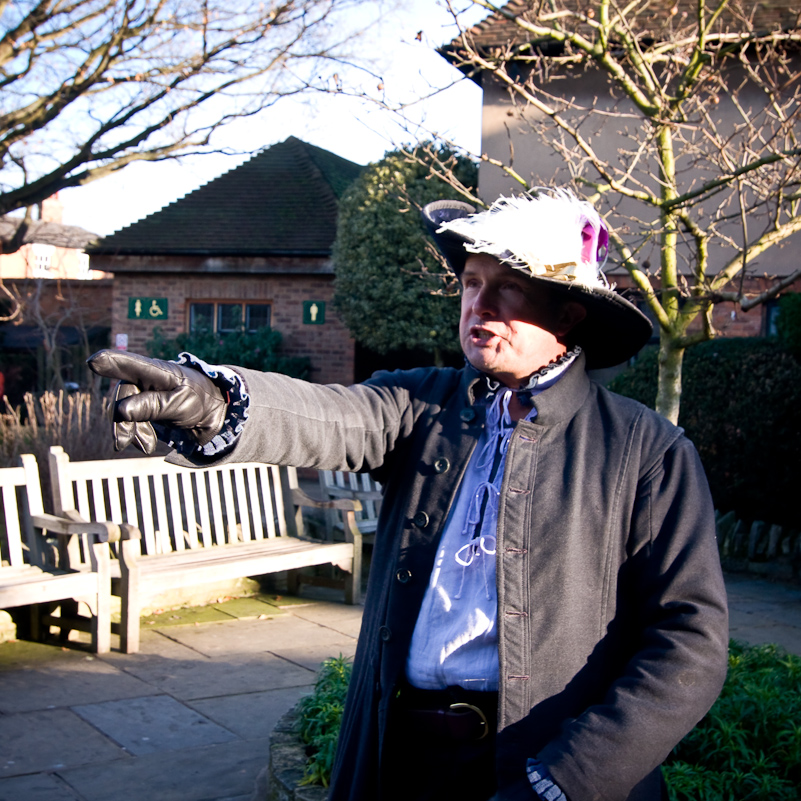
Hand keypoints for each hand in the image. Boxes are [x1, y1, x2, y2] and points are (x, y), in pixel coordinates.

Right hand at [88, 350, 226, 453]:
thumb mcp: (181, 405)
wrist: (210, 413)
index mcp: (158, 371)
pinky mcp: (142, 405)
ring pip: (123, 410)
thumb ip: (152, 406)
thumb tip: (121, 411)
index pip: (132, 365)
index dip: (112, 362)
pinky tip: (146, 445)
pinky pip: (130, 419)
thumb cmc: (198, 401)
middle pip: (123, 395)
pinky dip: (136, 433)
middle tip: (122, 444)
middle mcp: (146, 377)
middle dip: (121, 421)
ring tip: (146, 447)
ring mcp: (142, 391)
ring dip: (130, 430)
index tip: (93, 361)